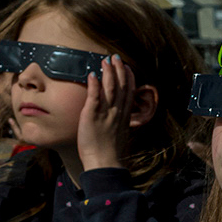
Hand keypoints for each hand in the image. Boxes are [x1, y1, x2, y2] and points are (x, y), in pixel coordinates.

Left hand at [76, 55, 136, 170]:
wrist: (105, 164)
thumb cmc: (110, 154)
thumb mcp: (118, 136)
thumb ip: (117, 124)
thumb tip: (116, 120)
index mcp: (123, 117)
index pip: (129, 93)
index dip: (129, 78)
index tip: (127, 68)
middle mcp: (117, 113)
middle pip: (121, 87)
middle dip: (120, 70)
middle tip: (116, 57)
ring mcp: (106, 114)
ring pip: (110, 88)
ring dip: (109, 73)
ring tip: (106, 61)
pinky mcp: (92, 116)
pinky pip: (95, 97)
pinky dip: (94, 84)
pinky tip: (93, 74)